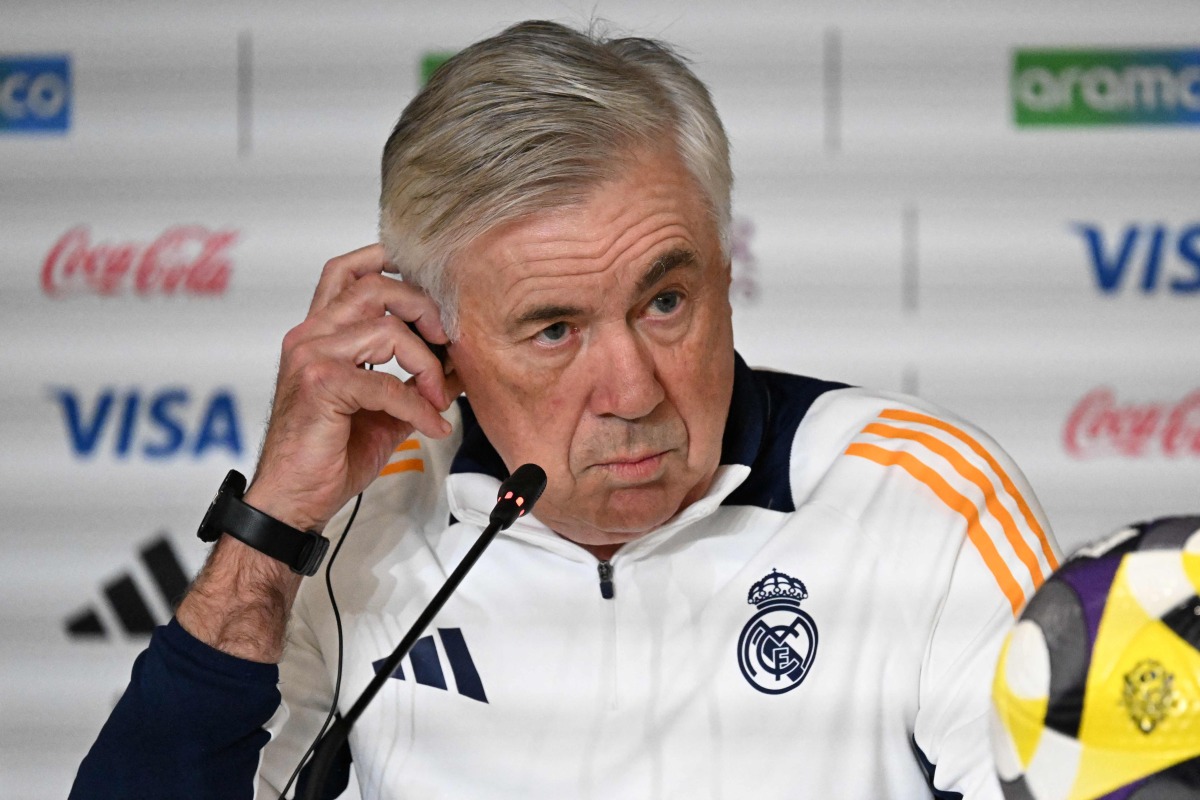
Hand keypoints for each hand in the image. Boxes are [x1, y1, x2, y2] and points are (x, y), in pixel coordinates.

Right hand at [245, 244, 462, 531]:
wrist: (293, 500)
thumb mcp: (382, 409)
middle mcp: (310, 336)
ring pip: (386, 328)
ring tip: (437, 396)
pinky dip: (418, 406)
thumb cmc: (329, 454)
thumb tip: (456, 365)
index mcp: (319, 333)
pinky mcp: (321, 385)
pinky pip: (387, 383)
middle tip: (448, 342)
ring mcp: (311, 357)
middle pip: (376, 287)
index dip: (388, 261)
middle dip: (424, 309)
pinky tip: (431, 425)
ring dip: (426, 362)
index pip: (347, 272)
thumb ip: (412, 381)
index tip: (429, 283)